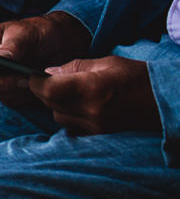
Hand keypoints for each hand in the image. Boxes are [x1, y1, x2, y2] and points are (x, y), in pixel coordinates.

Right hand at [0, 11, 88, 103]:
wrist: (61, 43)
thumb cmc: (39, 31)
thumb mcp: (24, 34)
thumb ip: (10, 47)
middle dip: (1, 81)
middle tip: (23, 77)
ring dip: (13, 89)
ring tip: (32, 79)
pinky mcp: (10, 90)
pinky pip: (9, 100)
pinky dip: (21, 96)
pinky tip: (35, 85)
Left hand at [33, 56, 158, 134]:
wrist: (165, 103)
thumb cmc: (138, 77)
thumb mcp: (106, 63)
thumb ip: (74, 67)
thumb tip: (47, 71)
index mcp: (91, 89)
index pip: (47, 89)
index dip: (35, 81)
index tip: (34, 75)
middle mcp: (91, 111)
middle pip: (49, 103)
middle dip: (44, 91)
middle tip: (51, 80)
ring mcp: (96, 126)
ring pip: (58, 116)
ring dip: (56, 104)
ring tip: (71, 92)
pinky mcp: (100, 135)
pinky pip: (72, 126)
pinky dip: (69, 115)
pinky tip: (80, 105)